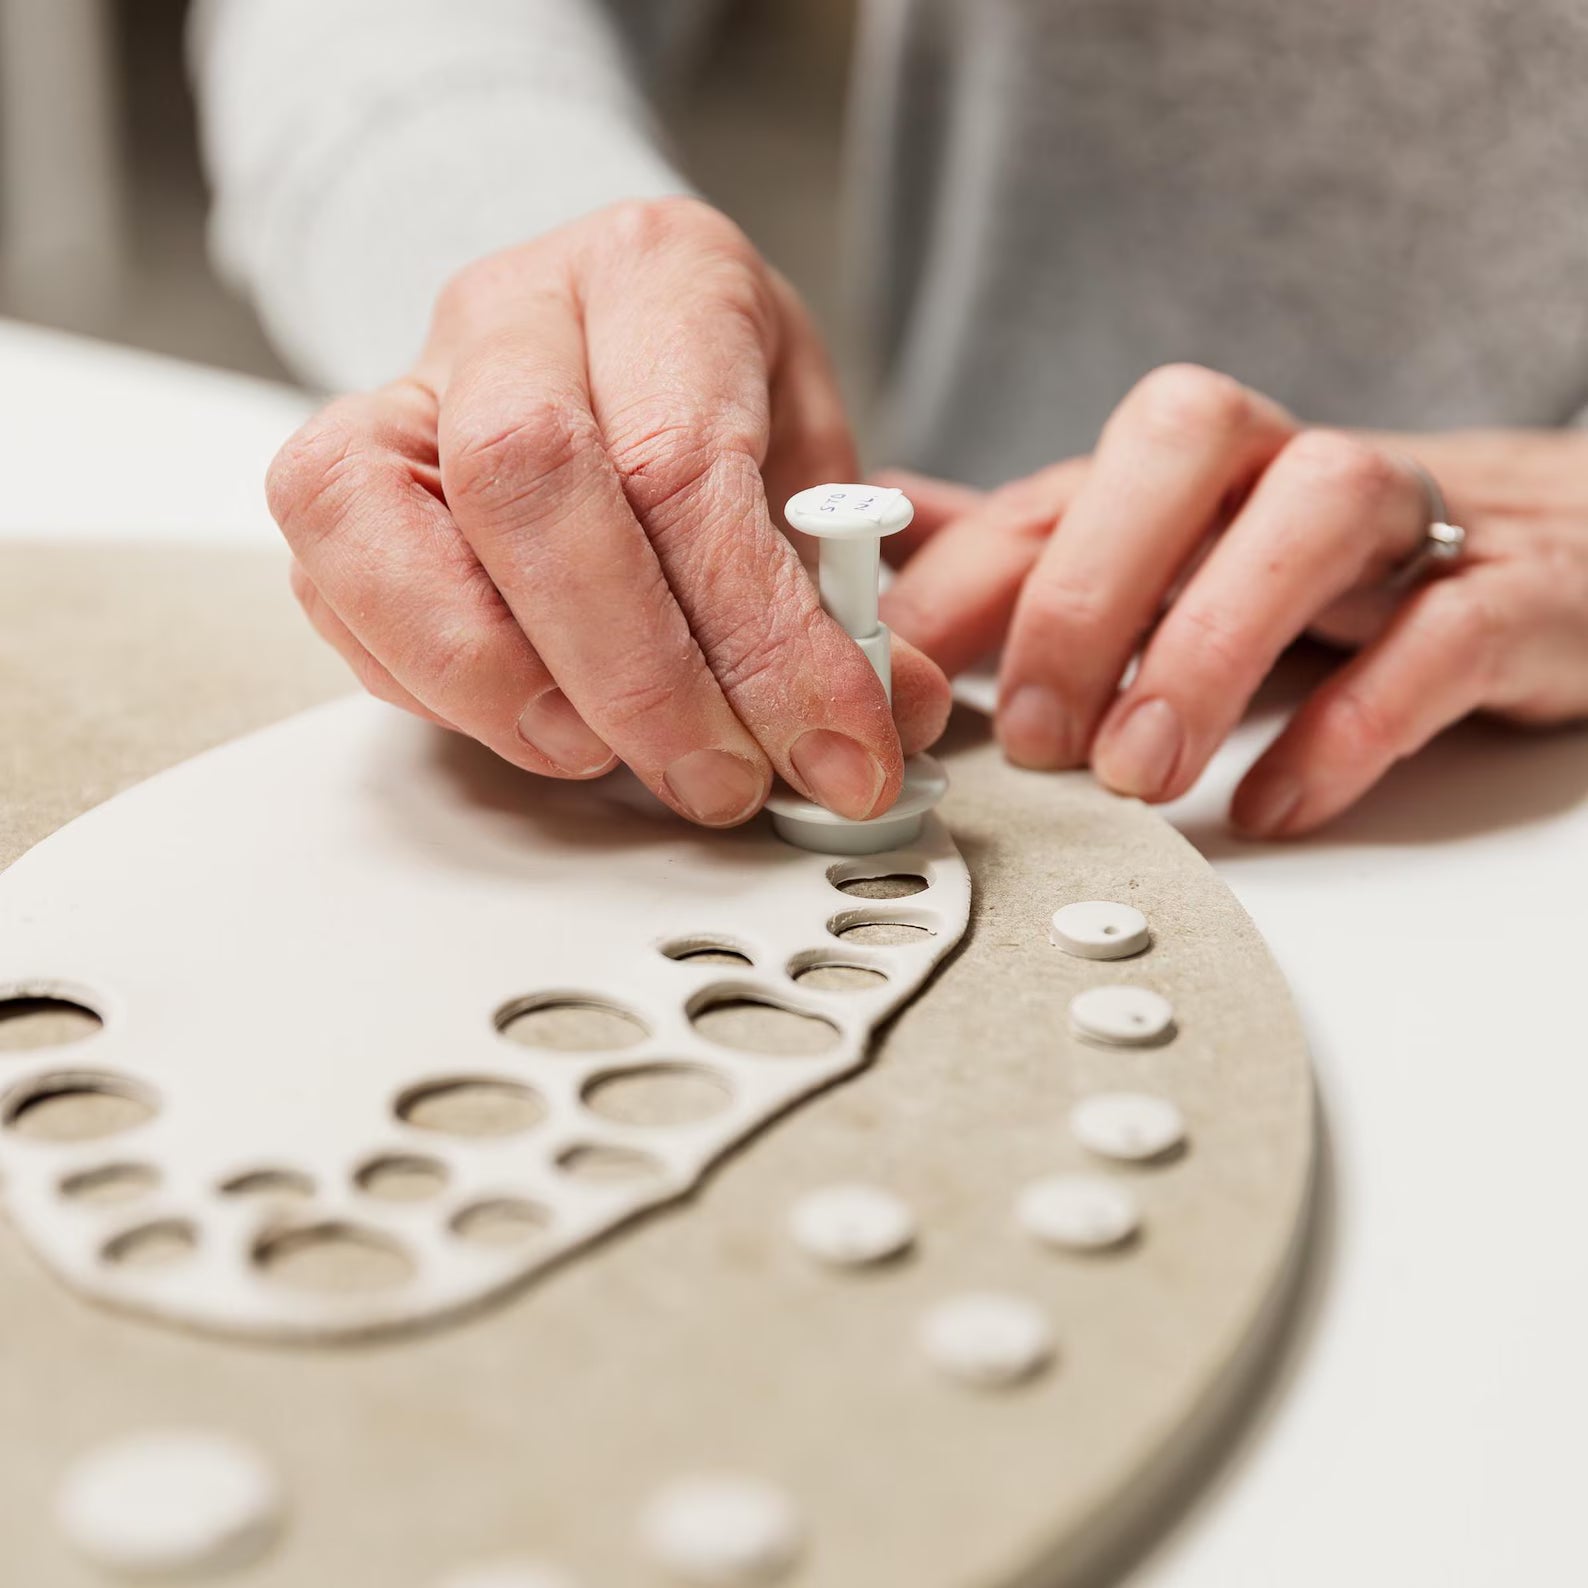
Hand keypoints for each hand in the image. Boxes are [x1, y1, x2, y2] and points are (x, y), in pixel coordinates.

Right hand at [268, 198, 948, 826]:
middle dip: (632, 673)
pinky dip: (431, 682)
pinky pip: (335, 582)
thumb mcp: (817, 473)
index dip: (760, 636)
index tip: (834, 748)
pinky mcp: (337, 471)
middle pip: (525, 479)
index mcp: (661, 274)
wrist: (613, 349)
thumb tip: (886, 715)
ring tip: (603, 757)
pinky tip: (529, 722)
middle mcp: (515, 308)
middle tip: (717, 778)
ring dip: (501, 684)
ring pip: (376, 520)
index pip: (684, 462)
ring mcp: (404, 382)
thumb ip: (847, 589)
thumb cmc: (721, 408)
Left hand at [880, 364, 1587, 835]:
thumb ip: (1036, 553)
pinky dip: (1352, 725)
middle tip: (1038, 736)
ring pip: (1315, 510)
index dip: (964, 581)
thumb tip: (895, 542)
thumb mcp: (1165, 562)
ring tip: (1141, 773)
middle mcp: (1284, 465)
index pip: (1053, 489)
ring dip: (1209, 647)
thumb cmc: (1324, 566)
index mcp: (1188, 469)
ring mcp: (1407, 518)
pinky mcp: (1515, 594)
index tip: (900, 687)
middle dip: (1086, 587)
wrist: (1553, 546)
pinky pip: (1442, 633)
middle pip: (1179, 438)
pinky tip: (1275, 802)